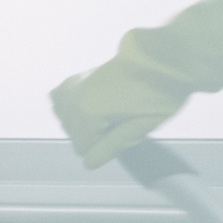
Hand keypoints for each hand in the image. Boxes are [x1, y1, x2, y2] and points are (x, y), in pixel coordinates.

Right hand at [49, 0, 222, 167]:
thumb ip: (111, 146)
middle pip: (74, 135)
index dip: (105, 147)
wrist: (163, 58)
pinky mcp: (76, 77)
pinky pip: (59, 100)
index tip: (125, 132)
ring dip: (83, 122)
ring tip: (110, 112)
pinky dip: (70, 107)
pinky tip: (90, 104)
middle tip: (122, 119)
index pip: (83, 149)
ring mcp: (73, 86)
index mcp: (88, 114)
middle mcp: (74, 99)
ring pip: (65, 120)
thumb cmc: (159, 93)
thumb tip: (88, 164)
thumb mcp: (141, 127)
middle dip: (95, 134)